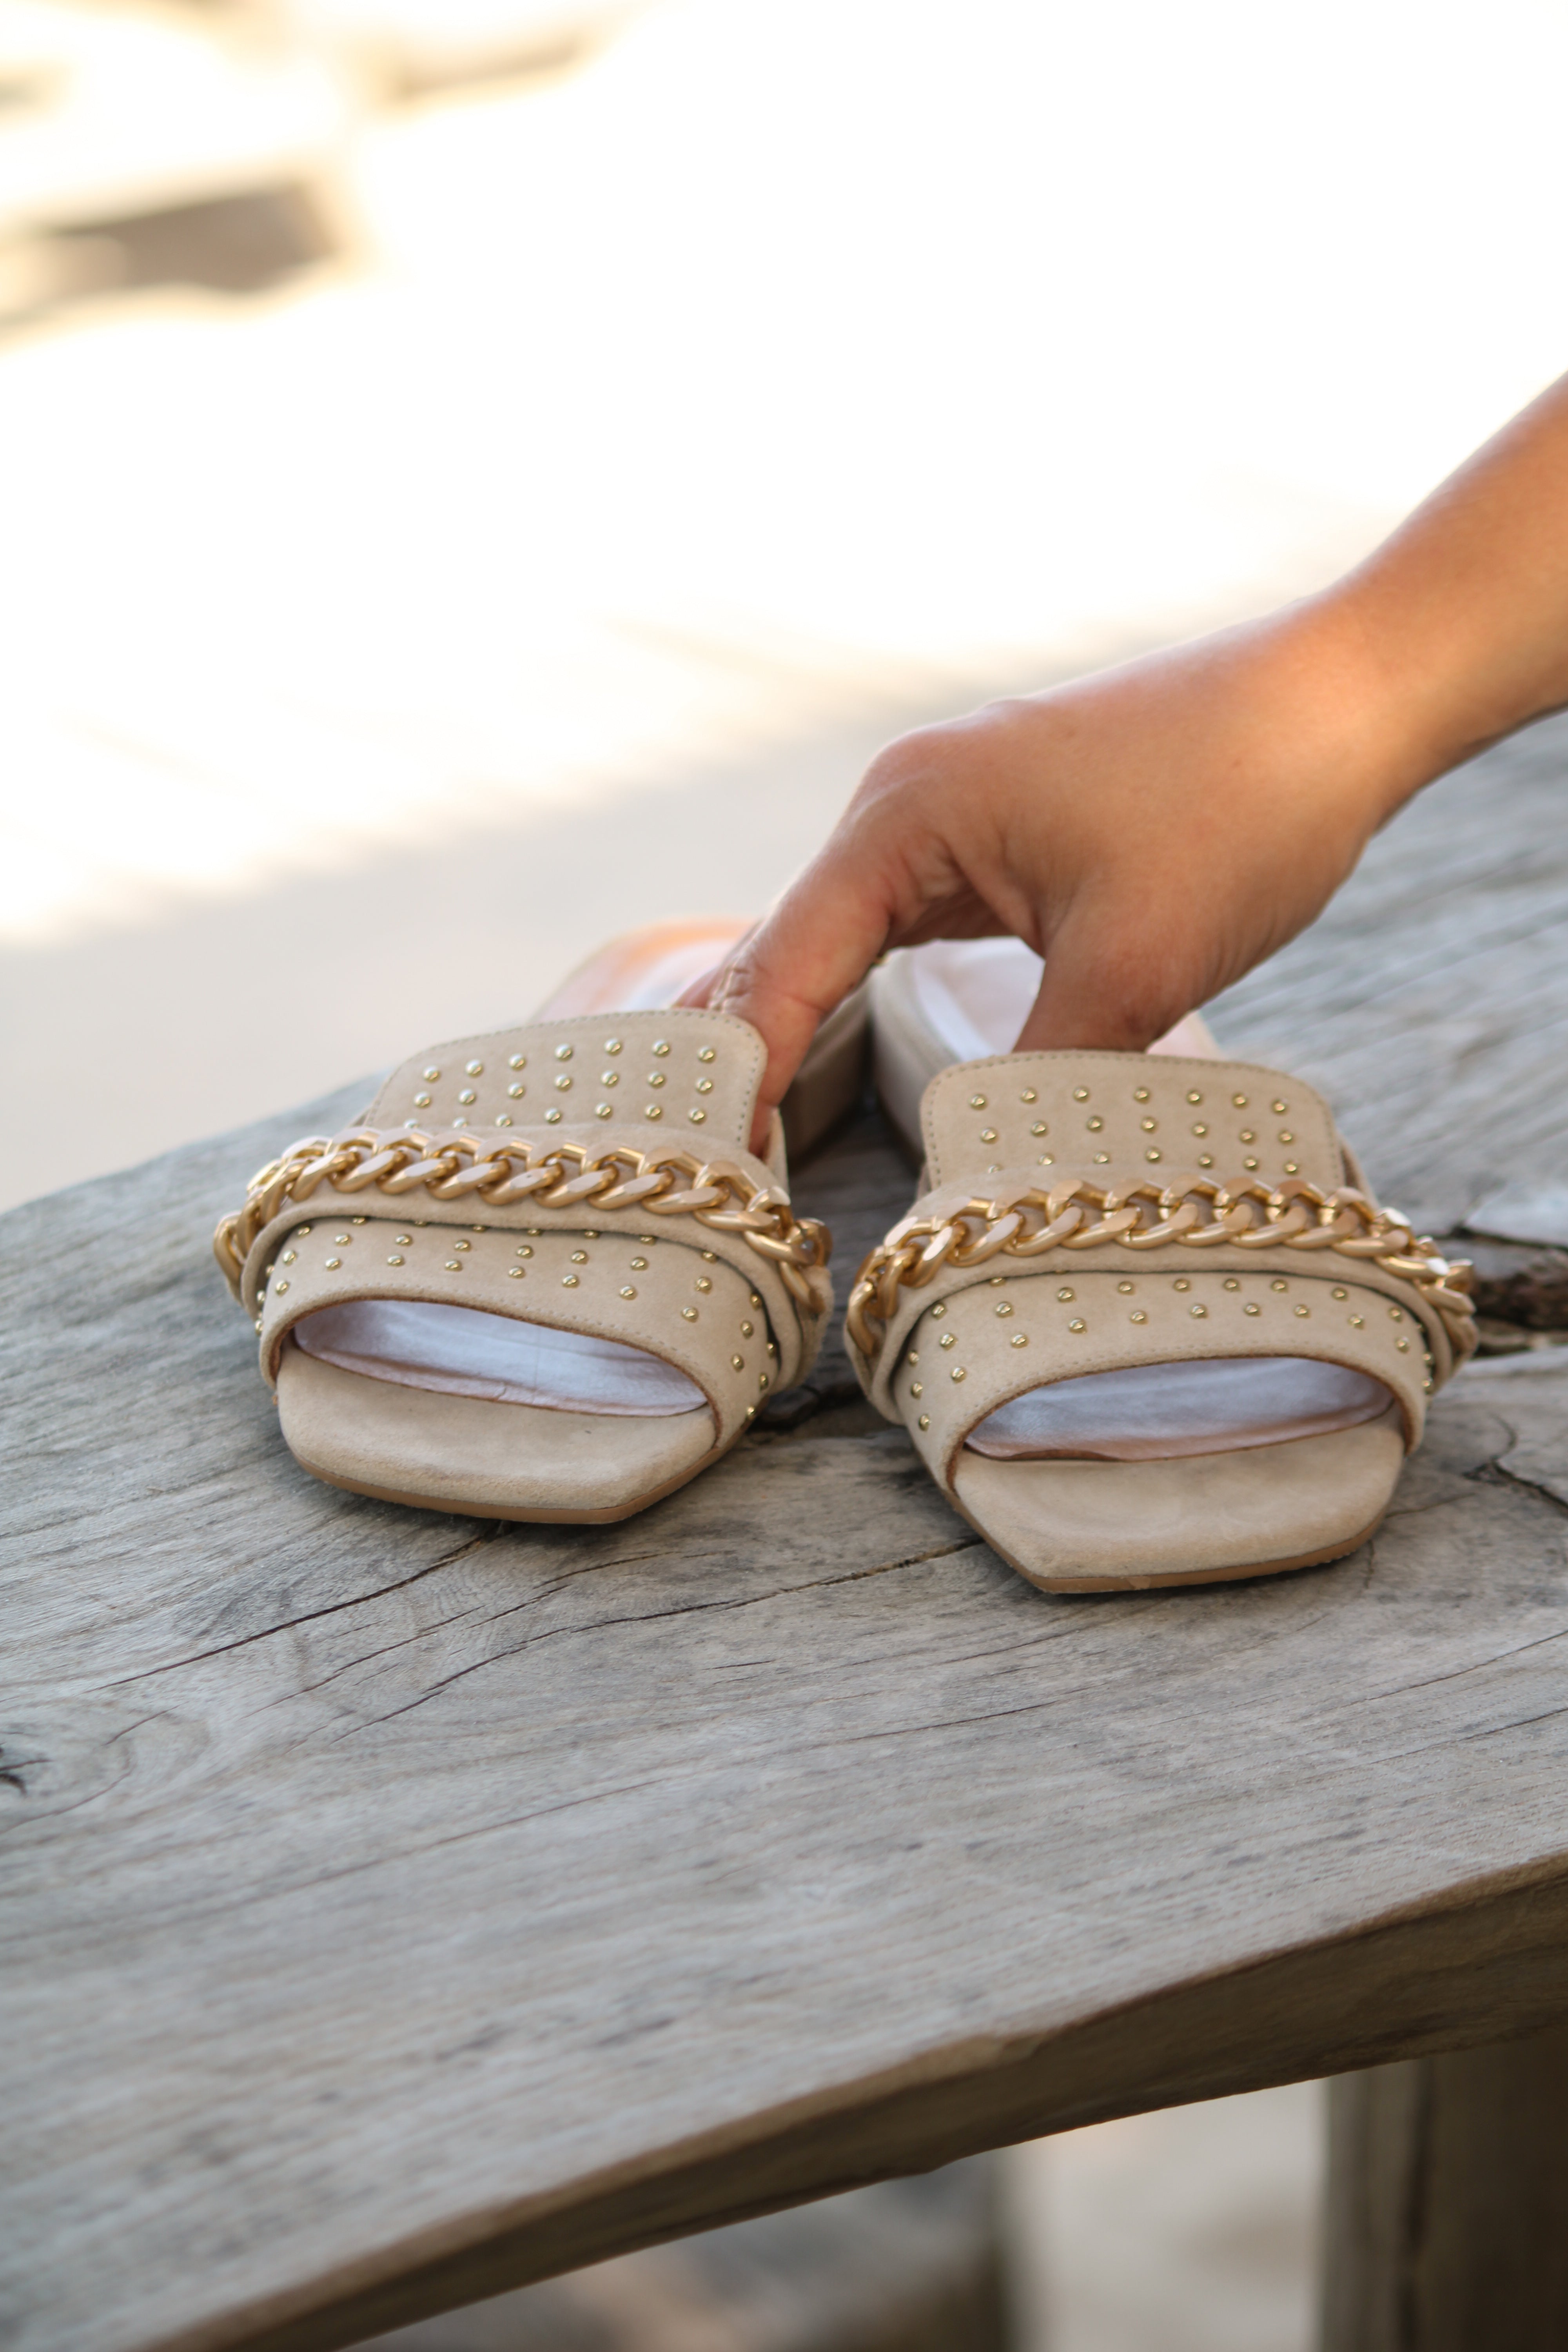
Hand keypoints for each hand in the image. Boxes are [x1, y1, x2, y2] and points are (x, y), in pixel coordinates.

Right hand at [685, 596, 1404, 1145]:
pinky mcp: (1000, 834)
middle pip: (790, 942)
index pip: (786, 961)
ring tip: (740, 1122)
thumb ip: (1039, 1072)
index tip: (716, 1162)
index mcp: (906, 812)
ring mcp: (952, 812)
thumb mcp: (1136, 968)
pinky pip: (902, 922)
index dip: (748, 1069)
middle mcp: (906, 801)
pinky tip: (830, 1042)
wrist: (1344, 701)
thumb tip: (983, 1170)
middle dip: (745, 1046)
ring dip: (794, 1017)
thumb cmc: (1242, 804)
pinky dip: (859, 985)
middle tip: (701, 1161)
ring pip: (842, 934)